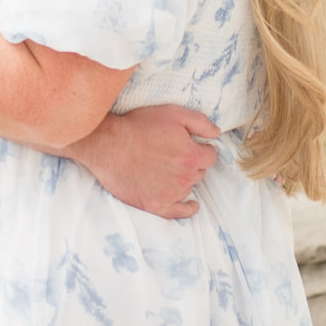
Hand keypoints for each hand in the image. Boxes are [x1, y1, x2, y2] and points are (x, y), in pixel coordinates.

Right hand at [68, 104, 218, 218]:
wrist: (108, 145)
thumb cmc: (139, 126)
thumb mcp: (173, 113)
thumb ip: (200, 123)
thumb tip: (217, 133)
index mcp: (192, 156)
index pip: (210, 157)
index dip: (202, 150)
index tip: (191, 146)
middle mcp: (185, 178)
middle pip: (199, 172)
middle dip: (191, 163)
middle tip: (173, 154)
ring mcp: (171, 194)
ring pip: (188, 187)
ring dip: (183, 179)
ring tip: (165, 168)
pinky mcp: (156, 205)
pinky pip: (180, 212)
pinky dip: (187, 208)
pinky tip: (191, 205)